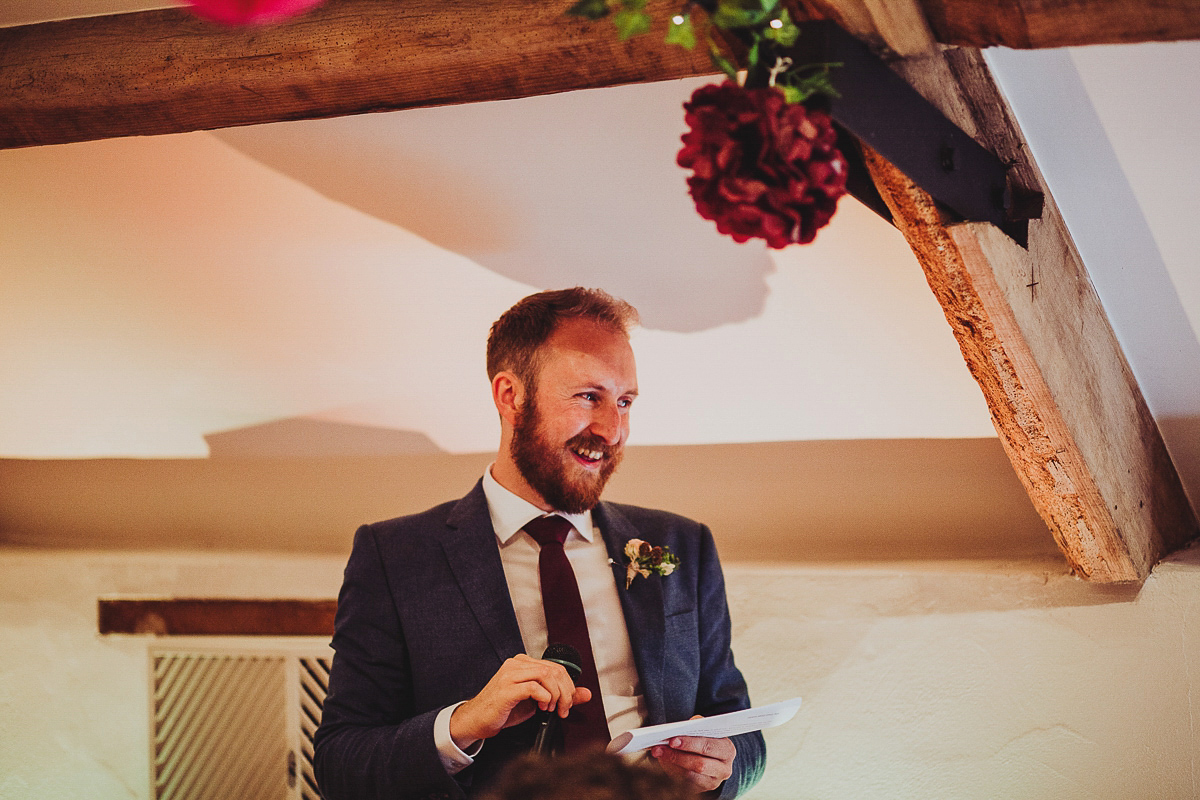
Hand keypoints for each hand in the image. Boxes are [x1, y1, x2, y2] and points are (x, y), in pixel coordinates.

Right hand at [449, 654, 591, 748]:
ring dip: (556, 695)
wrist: (478, 720)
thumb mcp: (537, 701)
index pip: (556, 666)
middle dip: (566, 692)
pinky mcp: (507, 688)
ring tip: (551, 709)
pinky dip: (544, 698)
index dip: (568, 686)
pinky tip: (541, 707)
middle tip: (563, 709)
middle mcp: (517, 664)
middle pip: (554, 670)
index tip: (567, 703)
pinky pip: (534, 687)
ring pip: (547, 675)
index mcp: (524, 662)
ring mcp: (510, 674)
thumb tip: (586, 693)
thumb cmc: (504, 709)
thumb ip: (561, 695)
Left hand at [651, 716, 735, 793]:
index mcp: (727, 750)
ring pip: (690, 776)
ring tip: (657, 753)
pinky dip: (672, 772)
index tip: (672, 740)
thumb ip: (696, 726)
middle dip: (677, 756)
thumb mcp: (705, 730)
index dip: (689, 743)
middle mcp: (724, 769)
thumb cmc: (706, 739)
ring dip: (671, 764)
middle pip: (699, 764)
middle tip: (659, 748)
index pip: (707, 747)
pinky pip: (685, 784)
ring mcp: (713, 782)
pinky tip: (663, 762)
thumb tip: (681, 727)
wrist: (713, 757)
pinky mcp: (703, 790)